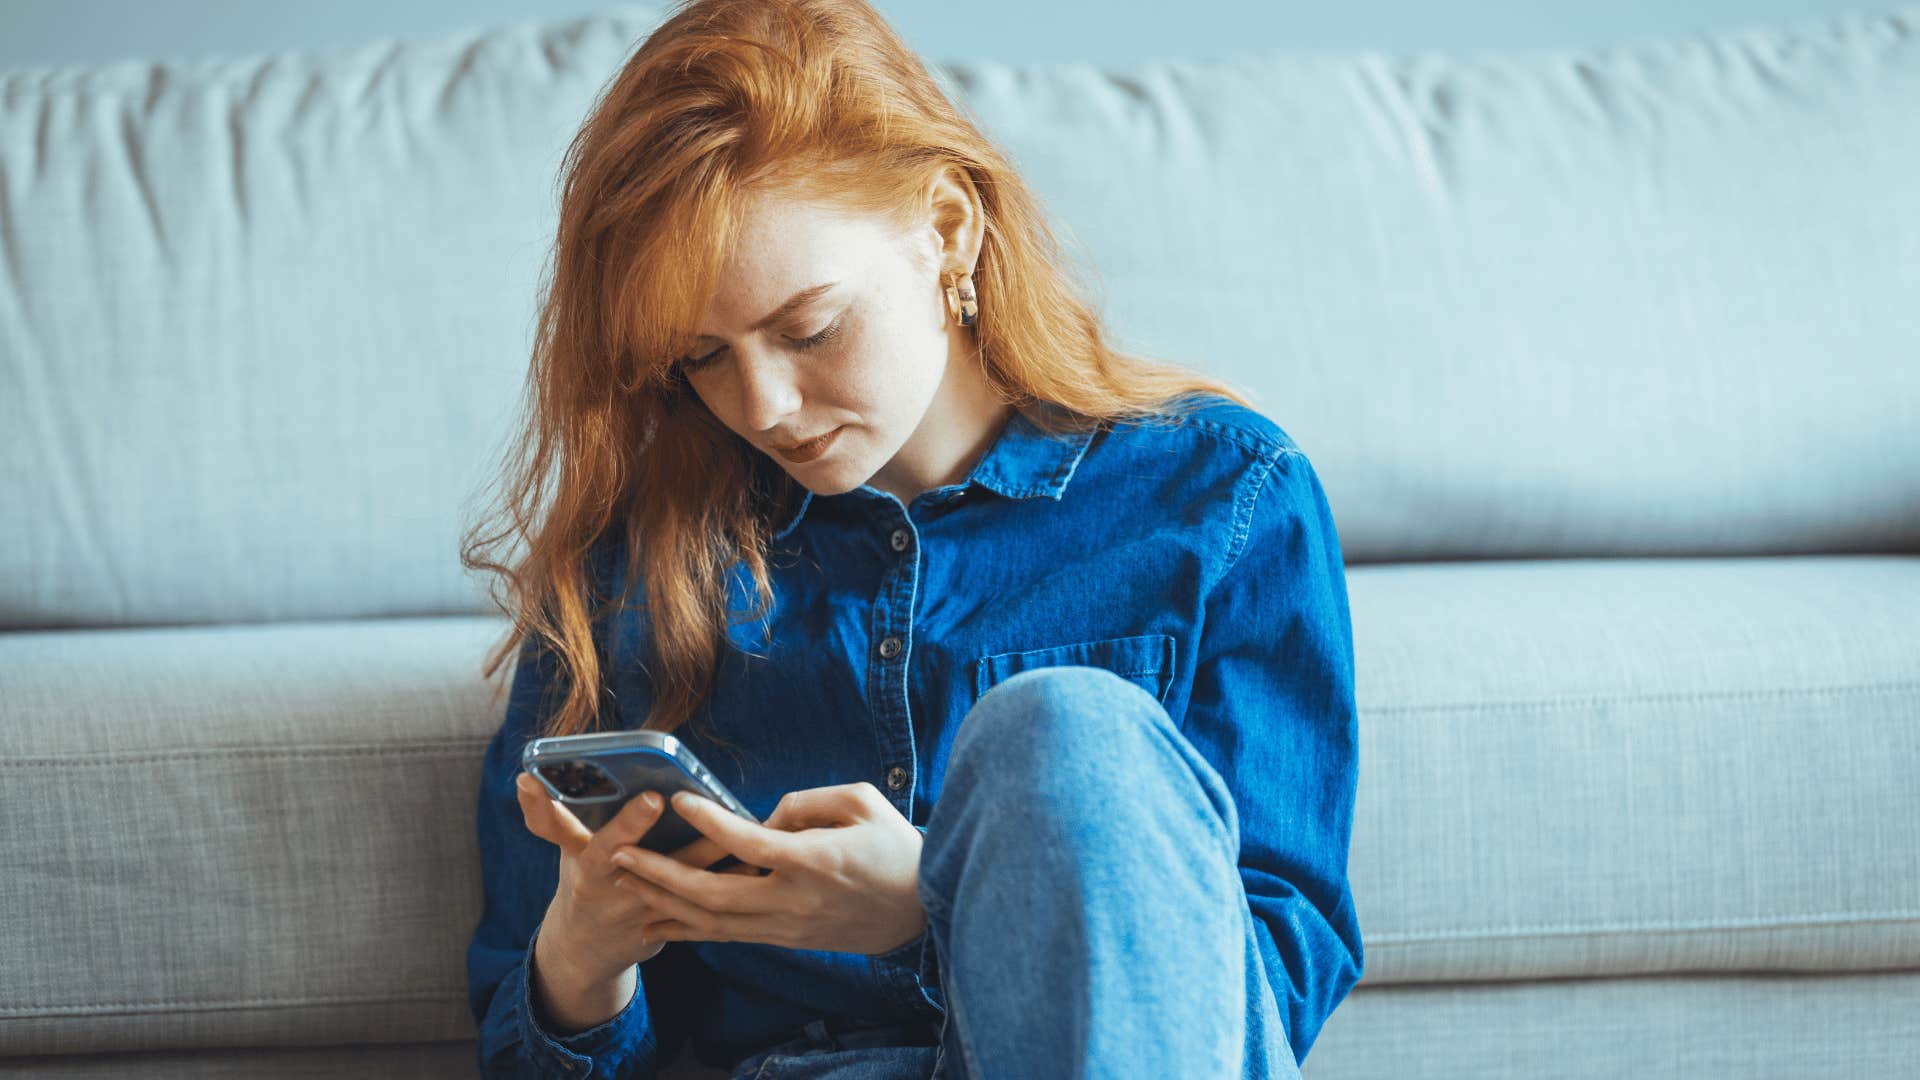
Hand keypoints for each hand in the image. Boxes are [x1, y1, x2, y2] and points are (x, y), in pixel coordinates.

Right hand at [514, 771, 761, 979]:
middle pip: (666, 866)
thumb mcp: (564, 852)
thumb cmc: (582, 883)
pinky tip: (763, 863)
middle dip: (698, 842)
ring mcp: (653, 914)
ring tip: (756, 833)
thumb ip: (547, 816)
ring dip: (727, 865)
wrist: (588, 951)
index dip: (630, 824)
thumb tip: (526, 776)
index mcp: (592, 871)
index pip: (608, 846)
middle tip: (726, 813)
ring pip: (697, 889)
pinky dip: (736, 886)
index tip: (656, 797)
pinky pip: (712, 906)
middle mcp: (623, 894)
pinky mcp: (679, 926)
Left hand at [609, 781, 928, 955]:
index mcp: (814, 860)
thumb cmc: (895, 847)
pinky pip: (727, 935)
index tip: (679, 800)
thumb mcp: (861, 803)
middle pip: (714, 893)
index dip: (711, 822)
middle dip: (661, 874)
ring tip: (627, 881)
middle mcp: (793, 900)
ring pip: (713, 922)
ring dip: (665, 902)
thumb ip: (805, 802)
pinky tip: (661, 912)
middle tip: (621, 854)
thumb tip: (762, 816)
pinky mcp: (785, 939)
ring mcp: (786, 926)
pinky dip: (690, 924)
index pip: (750, 842)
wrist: (920, 911)